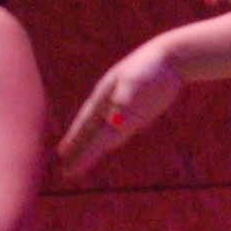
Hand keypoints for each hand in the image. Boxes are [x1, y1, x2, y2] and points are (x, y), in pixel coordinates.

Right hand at [59, 40, 184, 174]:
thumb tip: (114, 120)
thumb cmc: (148, 66)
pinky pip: (119, 133)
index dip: (76, 141)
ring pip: (103, 137)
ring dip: (90, 152)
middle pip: (91, 136)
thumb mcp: (136, 80)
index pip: (88, 126)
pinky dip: (106, 143)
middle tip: (65, 172)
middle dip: (79, 154)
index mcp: (103, 98)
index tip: (62, 155)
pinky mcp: (137, 116)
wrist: (167, 58)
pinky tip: (100, 149)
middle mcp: (108, 107)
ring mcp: (122, 112)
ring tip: (74, 166)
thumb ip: (124, 98)